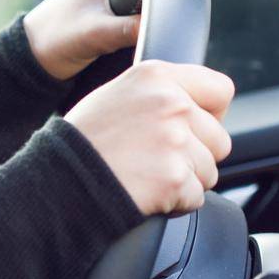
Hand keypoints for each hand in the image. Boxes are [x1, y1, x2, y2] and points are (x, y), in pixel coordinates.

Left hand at [23, 0, 145, 80]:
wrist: (35, 52)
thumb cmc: (56, 38)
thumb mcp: (95, 34)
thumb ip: (128, 29)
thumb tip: (155, 26)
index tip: (149, 18)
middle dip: (153, 8)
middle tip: (133, 29)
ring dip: (145, 16)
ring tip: (124, 32)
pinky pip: (141, 5)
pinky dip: (138, 20)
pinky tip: (126, 33)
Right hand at [64, 61, 235, 215]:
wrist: (58, 180)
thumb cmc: (83, 141)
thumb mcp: (115, 96)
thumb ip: (158, 94)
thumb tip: (196, 107)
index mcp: (155, 76)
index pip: (220, 90)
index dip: (209, 114)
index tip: (190, 128)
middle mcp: (170, 104)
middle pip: (219, 138)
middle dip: (195, 154)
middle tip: (154, 159)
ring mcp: (174, 142)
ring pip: (209, 170)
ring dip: (184, 180)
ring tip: (145, 175)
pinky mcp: (174, 178)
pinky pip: (195, 197)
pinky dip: (174, 202)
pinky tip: (145, 192)